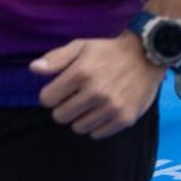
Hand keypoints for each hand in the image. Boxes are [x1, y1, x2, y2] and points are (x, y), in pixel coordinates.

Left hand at [32, 35, 163, 138]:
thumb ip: (56, 58)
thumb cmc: (108, 51)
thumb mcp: (81, 46)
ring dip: (80, 117)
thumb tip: (33, 69)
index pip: (47, 99)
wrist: (147, 55)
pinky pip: (97, 134)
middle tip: (76, 97)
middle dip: (64, 107)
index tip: (61, 90)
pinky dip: (96, 125)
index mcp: (81, 73)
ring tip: (91, 103)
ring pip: (78, 127)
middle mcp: (95, 92)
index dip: (51, 94)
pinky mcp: (124, 118)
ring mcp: (111, 107)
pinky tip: (102, 111)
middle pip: (60, 116)